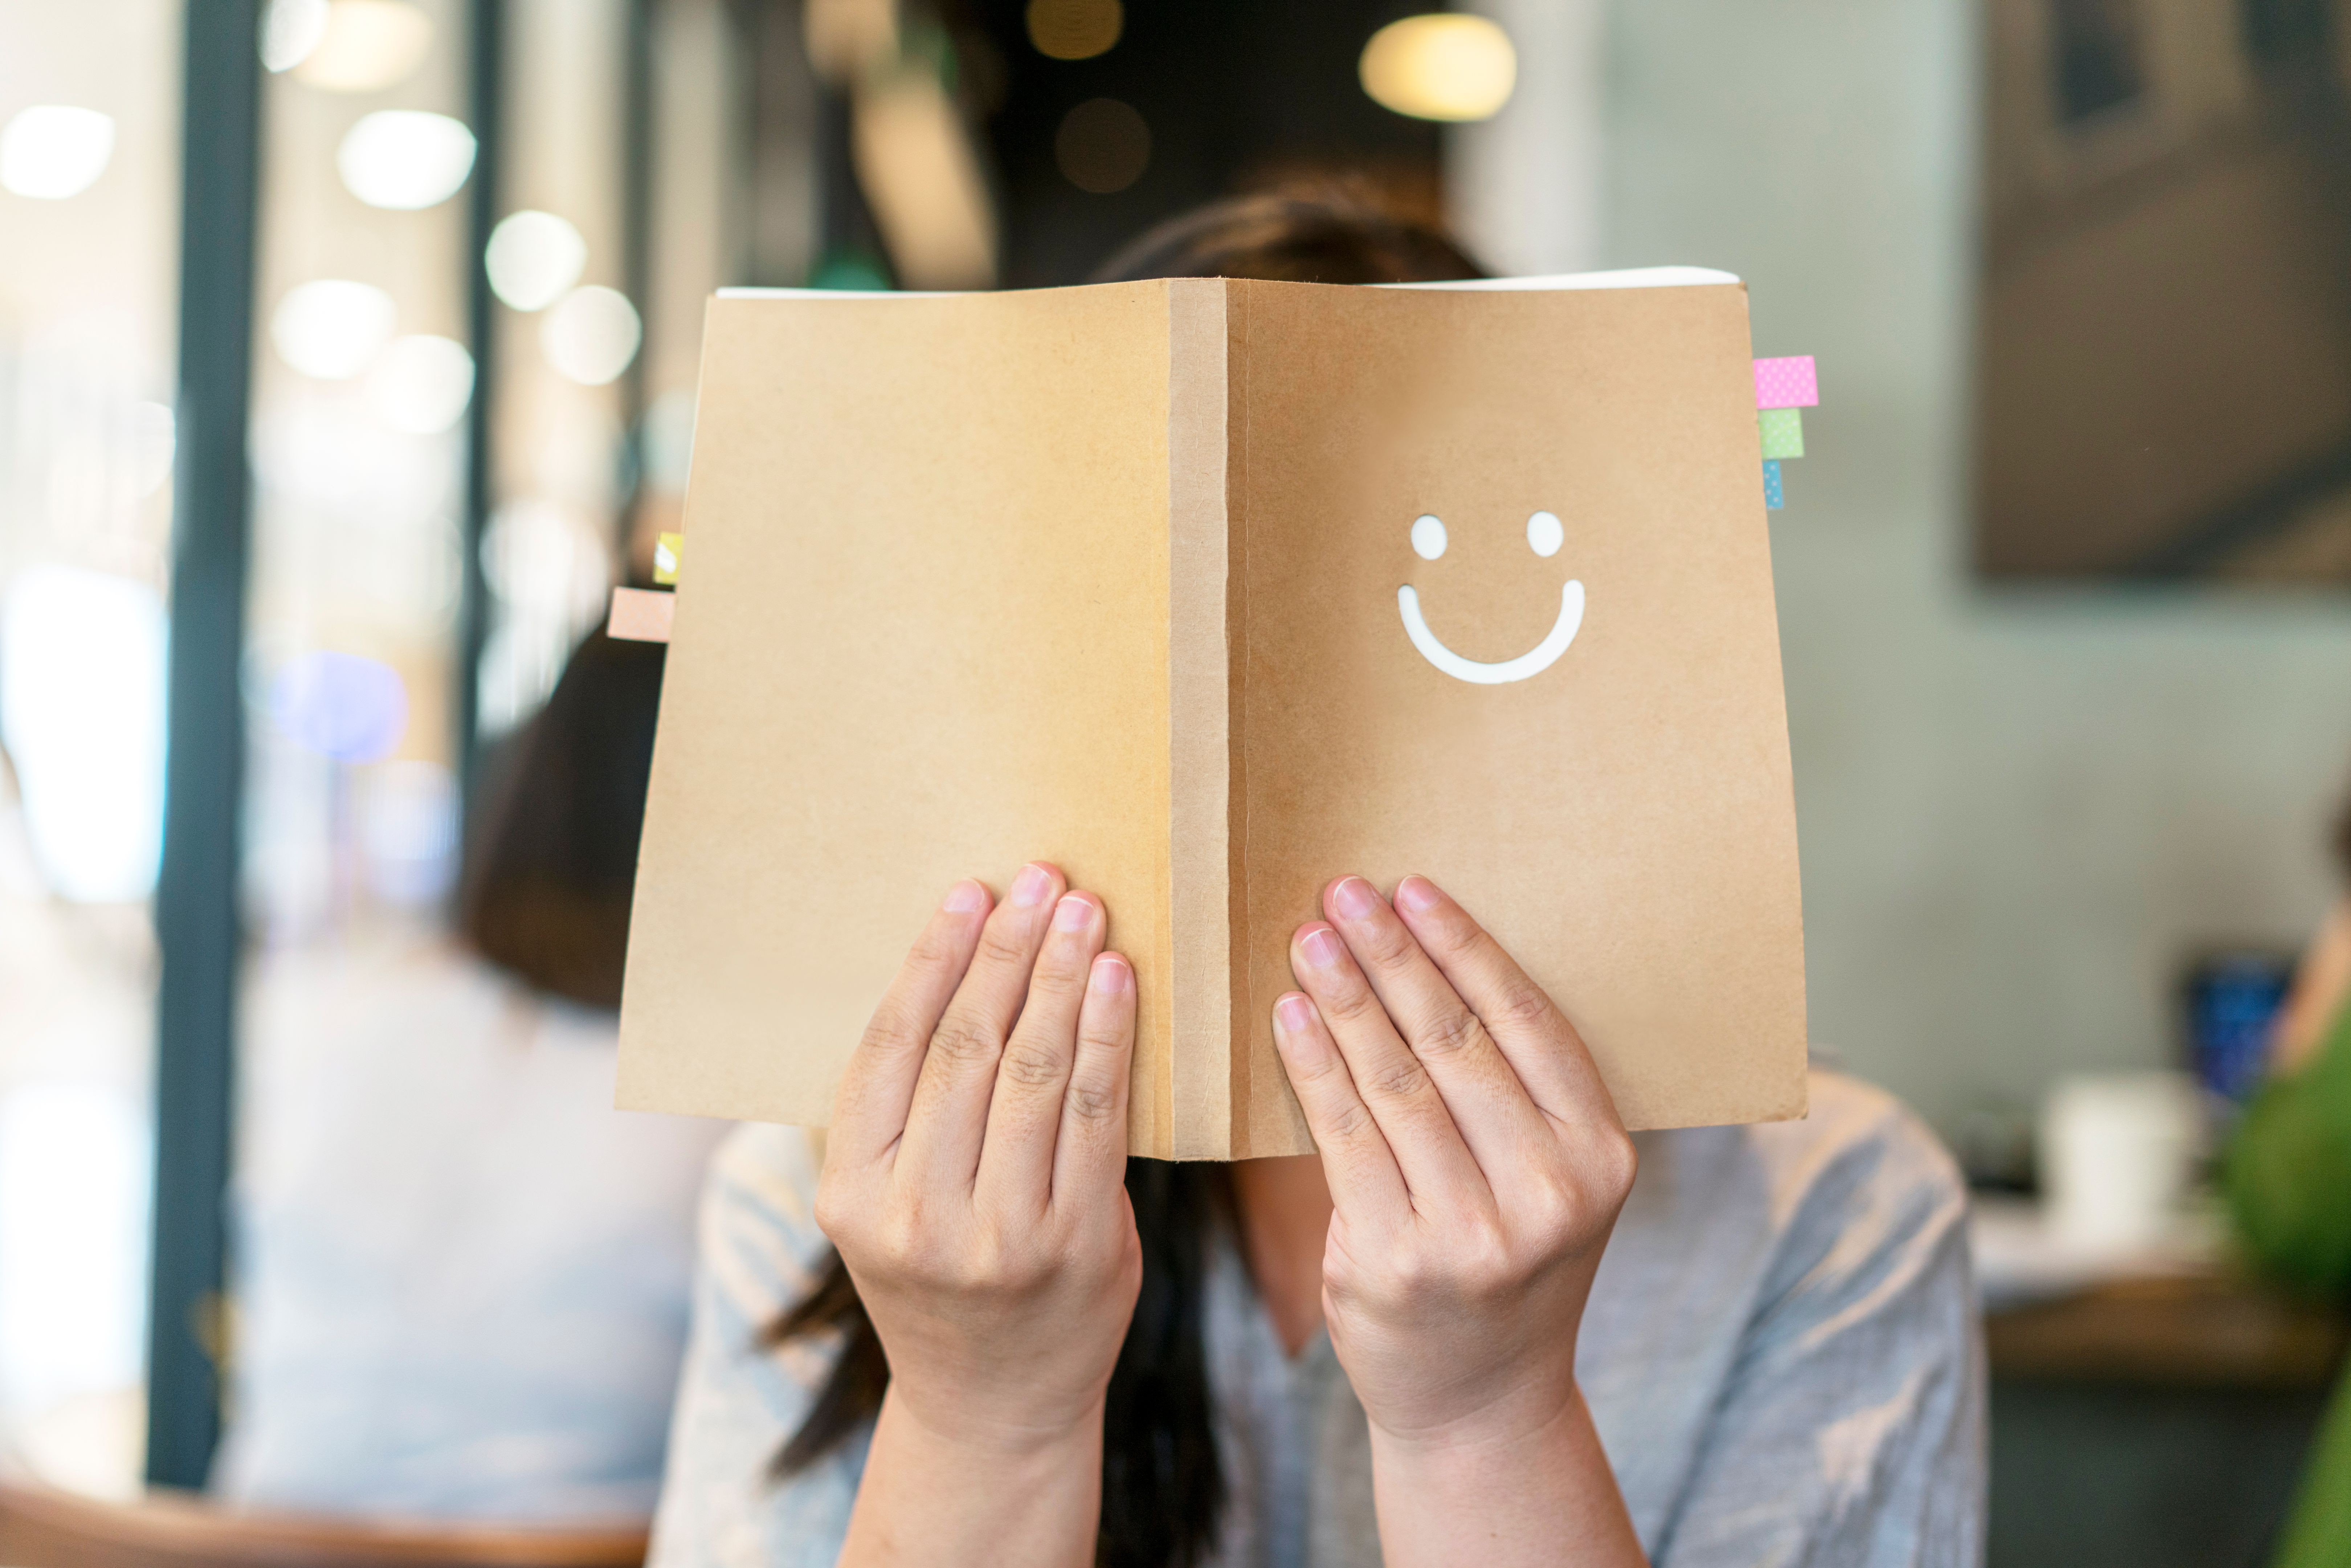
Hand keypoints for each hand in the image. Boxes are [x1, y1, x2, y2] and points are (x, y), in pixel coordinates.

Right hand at [815, 863, 1140, 1458]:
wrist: (993, 1406)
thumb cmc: (939, 1279)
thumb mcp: (885, 1205)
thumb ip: (907, 1112)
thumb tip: (954, 969)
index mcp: (852, 1196)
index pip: (891, 1048)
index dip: (932, 961)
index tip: (969, 893)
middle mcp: (919, 1216)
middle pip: (966, 1050)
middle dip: (1007, 952)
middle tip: (1040, 881)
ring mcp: (1002, 1237)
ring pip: (1035, 1074)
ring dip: (1061, 980)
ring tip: (1084, 913)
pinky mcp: (1081, 1245)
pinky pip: (1100, 1119)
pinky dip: (1110, 1040)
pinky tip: (1116, 984)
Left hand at [1272, 874, 1637, 1452]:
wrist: (1481, 1402)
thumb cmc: (1506, 1264)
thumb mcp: (1548, 1183)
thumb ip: (1513, 1095)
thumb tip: (1429, 961)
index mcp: (1599, 1156)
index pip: (1527, 1023)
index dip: (1465, 947)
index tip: (1413, 887)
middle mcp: (1549, 1193)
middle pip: (1456, 1042)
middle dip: (1394, 956)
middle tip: (1344, 891)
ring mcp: (1473, 1233)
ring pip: (1394, 1083)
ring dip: (1346, 998)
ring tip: (1308, 938)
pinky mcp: (1395, 1261)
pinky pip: (1343, 1137)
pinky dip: (1313, 1067)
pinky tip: (1289, 1016)